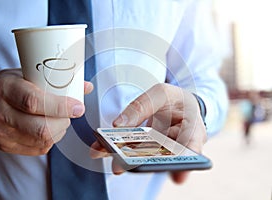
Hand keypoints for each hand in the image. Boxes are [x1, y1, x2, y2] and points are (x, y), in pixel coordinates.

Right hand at [0, 69, 92, 154]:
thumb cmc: (10, 86)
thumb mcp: (28, 73)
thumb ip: (57, 80)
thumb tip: (86, 86)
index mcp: (5, 89)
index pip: (34, 102)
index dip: (61, 106)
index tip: (78, 107)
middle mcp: (0, 113)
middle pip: (41, 128)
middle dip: (65, 121)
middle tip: (71, 112)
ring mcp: (2, 133)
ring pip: (44, 140)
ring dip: (60, 130)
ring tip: (59, 117)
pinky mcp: (6, 146)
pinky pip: (40, 148)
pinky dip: (52, 138)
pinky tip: (50, 127)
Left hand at [91, 83, 206, 182]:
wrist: (176, 105)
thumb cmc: (175, 99)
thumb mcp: (161, 93)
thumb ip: (141, 106)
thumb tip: (118, 125)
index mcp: (193, 129)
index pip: (193, 148)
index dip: (184, 163)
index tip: (176, 174)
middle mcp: (180, 147)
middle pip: (162, 159)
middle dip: (140, 162)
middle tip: (121, 166)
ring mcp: (162, 152)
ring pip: (144, 159)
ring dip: (122, 157)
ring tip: (104, 152)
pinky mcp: (148, 152)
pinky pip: (133, 153)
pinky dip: (117, 150)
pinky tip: (102, 148)